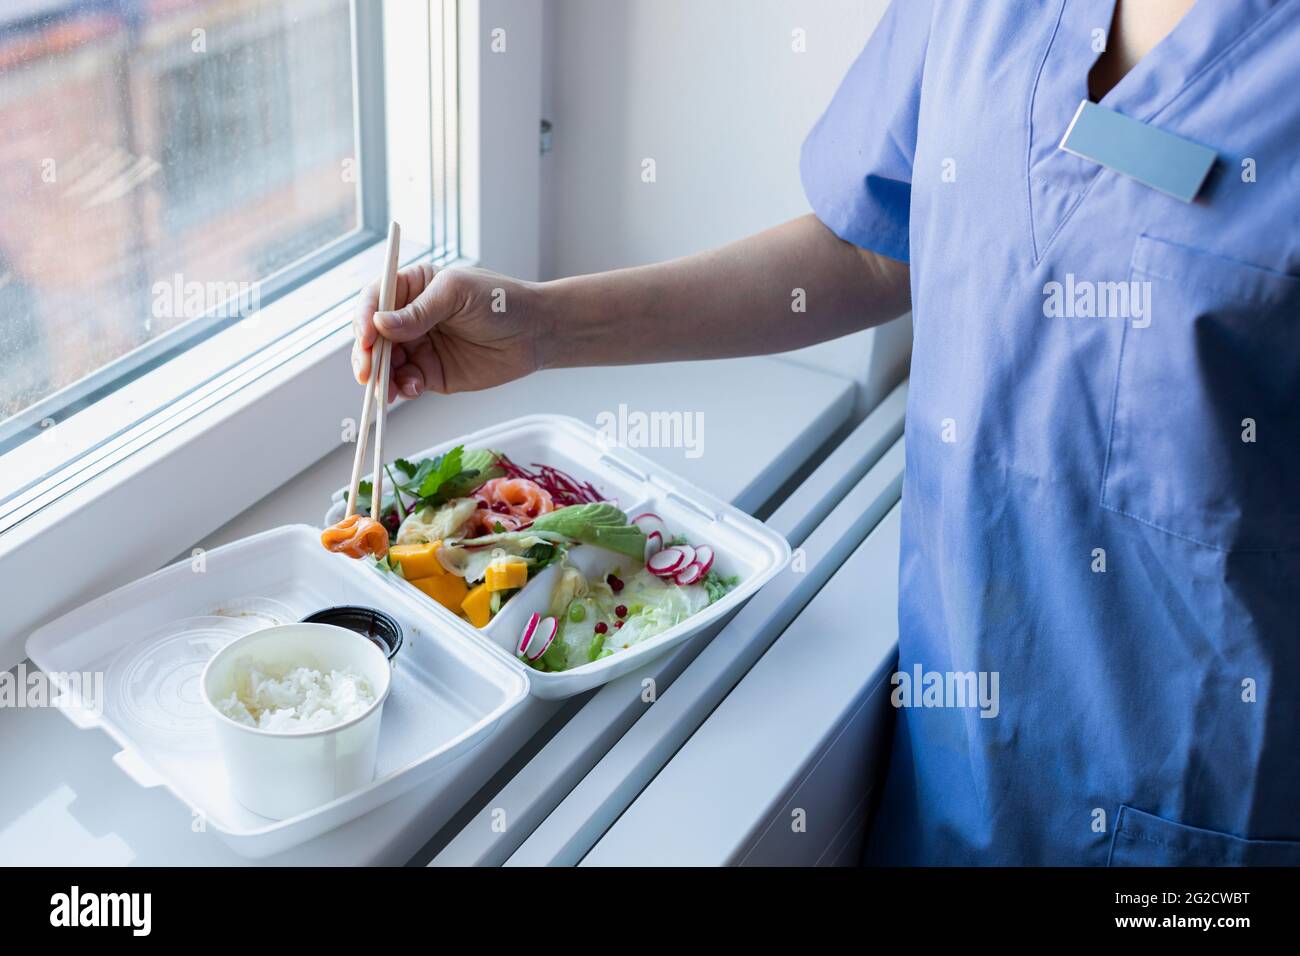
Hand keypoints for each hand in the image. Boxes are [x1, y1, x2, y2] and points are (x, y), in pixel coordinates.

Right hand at [352, 263, 544, 399]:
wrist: (536, 333)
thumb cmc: (501, 302)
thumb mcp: (457, 294)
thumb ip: (419, 311)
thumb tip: (380, 325)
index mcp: (413, 287)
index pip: (375, 300)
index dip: (364, 318)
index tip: (365, 337)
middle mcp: (410, 317)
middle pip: (373, 336)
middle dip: (366, 355)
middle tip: (367, 372)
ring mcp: (419, 346)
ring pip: (386, 364)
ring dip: (381, 377)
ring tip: (387, 388)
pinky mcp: (432, 373)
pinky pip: (407, 383)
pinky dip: (403, 388)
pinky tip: (412, 389)